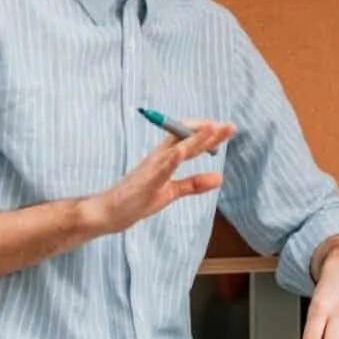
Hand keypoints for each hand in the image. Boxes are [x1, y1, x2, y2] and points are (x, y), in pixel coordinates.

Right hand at [88, 120, 236, 234]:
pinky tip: (182, 152)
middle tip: (229, 125)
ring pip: (176, 148)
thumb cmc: (137, 200)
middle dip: (207, 132)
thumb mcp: (171, 192)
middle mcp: (158, 158)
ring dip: (194, 139)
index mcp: (164, 159)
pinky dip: (171, 159)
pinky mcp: (145, 182)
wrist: (109, 213)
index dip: (205, 133)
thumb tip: (219, 177)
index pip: (186, 139)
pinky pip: (160, 169)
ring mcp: (151, 169)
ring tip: (211, 128)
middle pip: (185, 139)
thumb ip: (193, 184)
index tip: (223, 130)